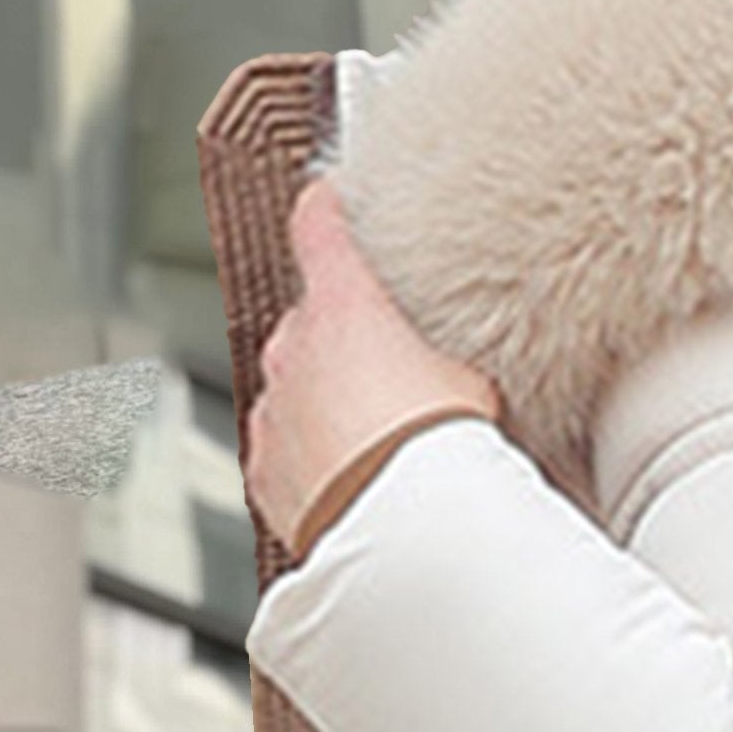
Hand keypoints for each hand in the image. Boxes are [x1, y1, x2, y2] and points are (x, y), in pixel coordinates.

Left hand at [239, 178, 504, 549]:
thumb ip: (438, 357)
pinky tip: (350, 481)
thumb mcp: (468, 382)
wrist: (401, 534)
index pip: (319, 229)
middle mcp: (293, 350)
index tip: (327, 198)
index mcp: (344, 307)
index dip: (324, 209)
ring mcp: (272, 410)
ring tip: (374, 440)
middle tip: (389, 372)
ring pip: (293, 389)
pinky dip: (308, 457)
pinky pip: (284, 449)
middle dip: (341, 341)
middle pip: (309, 323)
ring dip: (323, 403)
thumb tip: (449, 367)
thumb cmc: (439, 451)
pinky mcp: (264, 469)